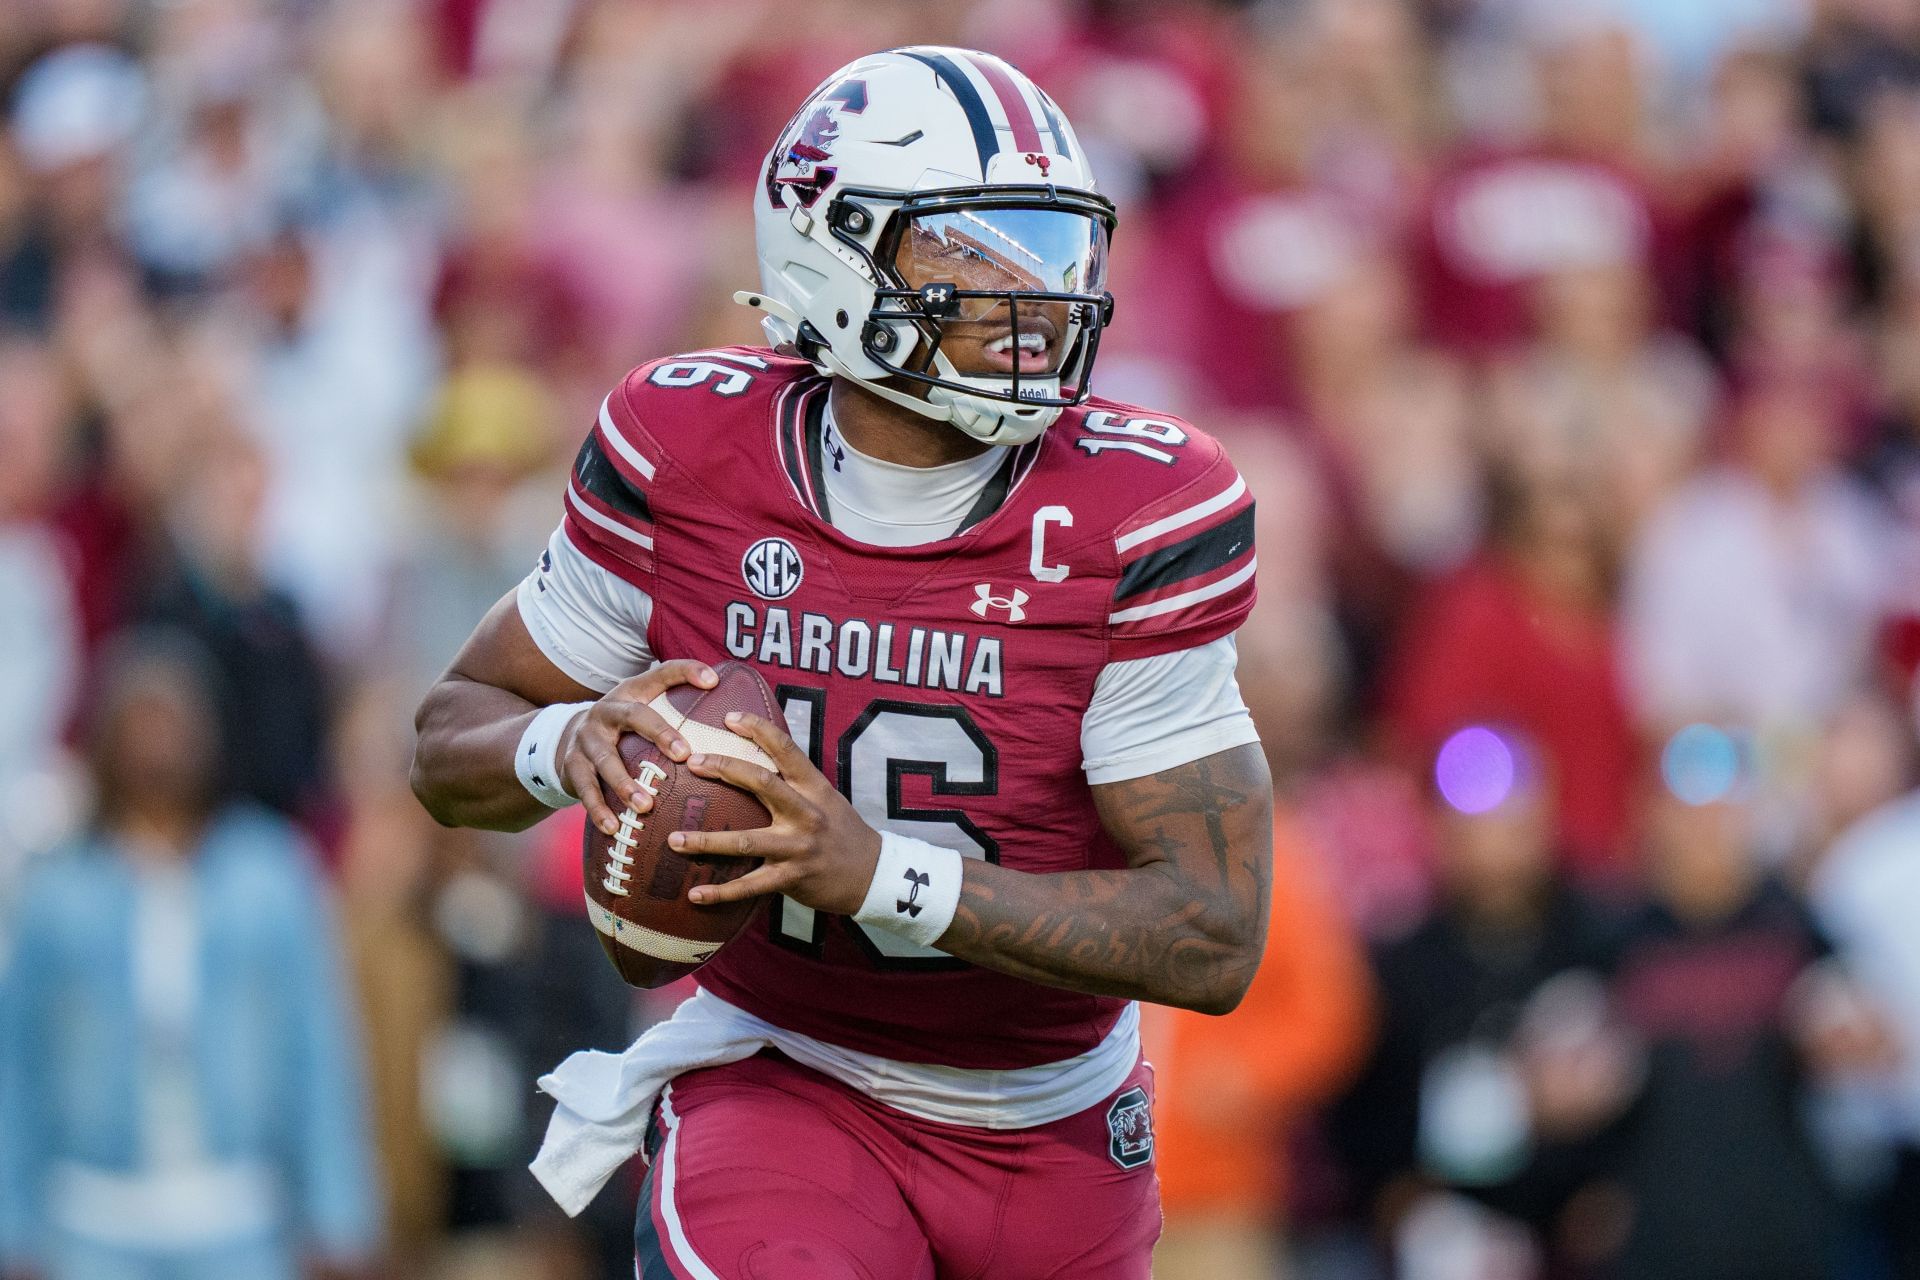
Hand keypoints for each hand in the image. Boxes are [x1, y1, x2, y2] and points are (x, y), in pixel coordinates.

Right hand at [558, 660, 718, 836]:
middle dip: (659, 733)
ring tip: (645, 805)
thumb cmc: (623, 726)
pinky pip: (585, 789)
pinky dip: (598, 809)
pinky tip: (612, 827)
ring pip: (606, 759)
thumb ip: (678, 703)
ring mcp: (587, 738)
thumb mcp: (644, 706)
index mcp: (631, 693)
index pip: (661, 673)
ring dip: (625, 784)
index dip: (686, 672)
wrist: (567, 737)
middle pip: (634, 715)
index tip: (713, 682)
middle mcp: (608, 710)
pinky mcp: (572, 765)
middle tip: (684, 755)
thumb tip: (726, 700)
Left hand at [669, 711, 882, 915]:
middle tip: (692, 762)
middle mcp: (805, 813)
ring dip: (706, 841)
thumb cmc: (842, 831)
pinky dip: (720, 892)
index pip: (785, 749)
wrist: (873, 874)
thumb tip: (755, 761)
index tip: (729, 717)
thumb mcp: (826, 798)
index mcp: (814, 788)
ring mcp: (798, 847)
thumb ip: (795, 782)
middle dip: (724, 769)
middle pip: (762, 783)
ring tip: (674, 839)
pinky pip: (749, 886)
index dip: (758, 729)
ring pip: (745, 841)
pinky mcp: (791, 878)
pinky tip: (694, 894)